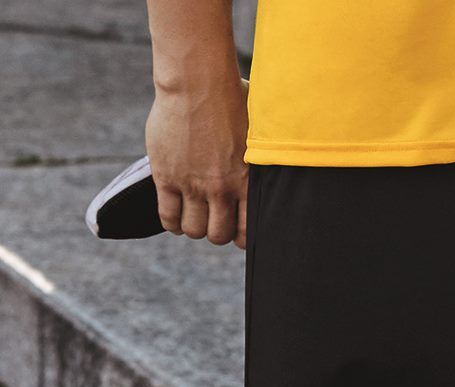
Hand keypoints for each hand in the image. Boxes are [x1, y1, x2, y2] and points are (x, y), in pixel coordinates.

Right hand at [145, 74, 249, 248]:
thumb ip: (266, 157)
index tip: (235, 227)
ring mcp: (192, 184)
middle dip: (216, 230)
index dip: (240, 235)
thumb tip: (284, 160)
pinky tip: (176, 217)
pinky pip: (168, 217)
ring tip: (194, 214)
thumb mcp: (261, 133)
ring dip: (194, 227)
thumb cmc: (233, 98)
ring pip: (194, 230)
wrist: (197, 80)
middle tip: (213, 217)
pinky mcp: (167, 176)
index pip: (246, 232)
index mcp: (247, 182)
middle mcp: (221, 189)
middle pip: (218, 235)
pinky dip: (172, 223)